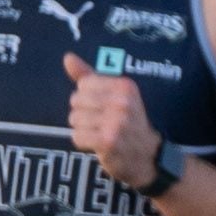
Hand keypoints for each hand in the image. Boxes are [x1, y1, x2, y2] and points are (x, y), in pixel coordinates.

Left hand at [64, 55, 160, 192]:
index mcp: (125, 86)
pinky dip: (83, 142)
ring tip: (100, 133)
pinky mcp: (108, 141)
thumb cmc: (126, 123)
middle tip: (101, 123)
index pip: (83, 84)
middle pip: (76, 101)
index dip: (87, 97)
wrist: (147, 157)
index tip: (103, 107)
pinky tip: (97, 144)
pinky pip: (77, 136)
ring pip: (75, 119)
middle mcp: (123, 102)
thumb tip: (68, 58)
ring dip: (83, 129)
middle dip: (83, 114)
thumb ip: (89, 75)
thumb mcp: (113, 95)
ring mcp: (116, 122)